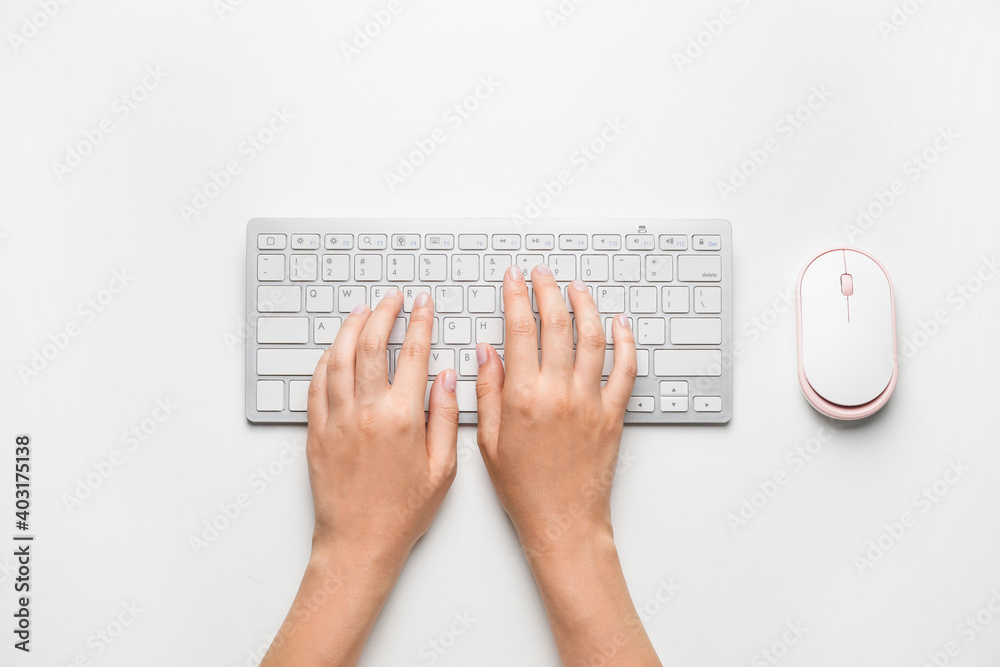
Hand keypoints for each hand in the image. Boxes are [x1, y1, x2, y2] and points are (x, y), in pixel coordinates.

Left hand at [262, 289, 459, 666]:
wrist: (359, 543)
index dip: (420, 322)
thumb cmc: (403, 513)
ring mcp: (336, 420)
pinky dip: (327, 359)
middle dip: (383, 312)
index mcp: (402, 418)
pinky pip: (317, 384)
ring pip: (339, 357)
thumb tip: (446, 377)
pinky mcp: (316, 432)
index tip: (423, 304)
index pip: (413, 353)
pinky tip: (336, 350)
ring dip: (351, 327)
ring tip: (363, 311)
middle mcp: (365, 412)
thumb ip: (445, 417)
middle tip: (392, 299)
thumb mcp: (442, 468)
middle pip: (371, 344)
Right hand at [474, 265, 659, 665]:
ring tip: (577, 288)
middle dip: (549, 290)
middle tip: (543, 273)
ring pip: (593, 338)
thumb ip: (488, 391)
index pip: (519, 329)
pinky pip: (625, 369)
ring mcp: (590, 400)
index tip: (513, 278)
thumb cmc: (523, 489)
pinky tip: (620, 325)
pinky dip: (626, 342)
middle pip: (558, 324)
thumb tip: (487, 351)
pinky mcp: (613, 414)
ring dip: (585, 306)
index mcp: (523, 396)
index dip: (516, 296)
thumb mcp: (489, 440)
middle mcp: (559, 391)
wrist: (563, 522)